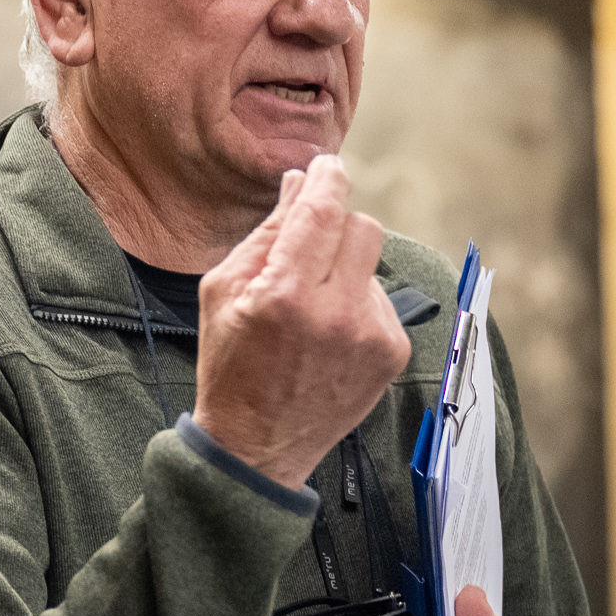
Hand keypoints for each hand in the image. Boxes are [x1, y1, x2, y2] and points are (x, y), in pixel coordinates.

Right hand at [190, 155, 410, 489]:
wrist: (256, 448)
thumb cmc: (231, 367)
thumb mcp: (223, 292)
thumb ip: (265, 234)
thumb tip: (299, 184)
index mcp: (285, 294)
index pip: (324, 210)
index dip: (328, 178)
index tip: (327, 166)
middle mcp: (336, 313)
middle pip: (362, 227)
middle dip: (336, 226)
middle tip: (309, 246)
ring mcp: (371, 335)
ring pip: (372, 263)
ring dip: (344, 270)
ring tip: (312, 311)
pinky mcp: (391, 353)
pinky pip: (381, 300)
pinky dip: (357, 304)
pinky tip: (330, 334)